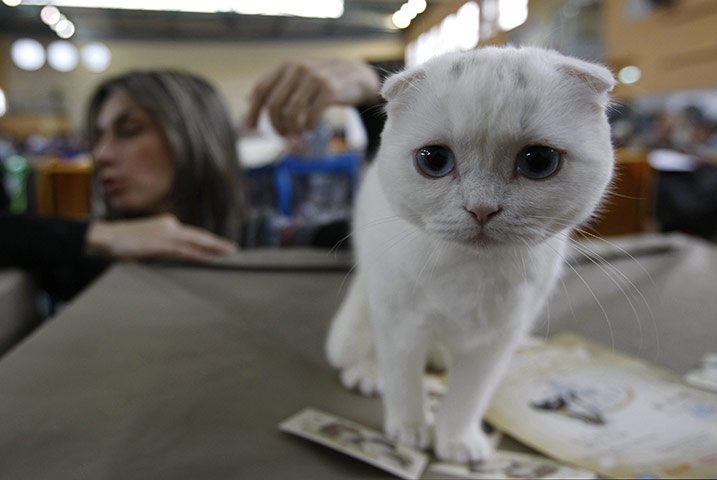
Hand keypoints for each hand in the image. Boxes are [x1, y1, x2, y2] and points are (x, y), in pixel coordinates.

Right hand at [85, 213, 236, 261]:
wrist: (104, 237)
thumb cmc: (125, 242)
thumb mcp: (150, 243)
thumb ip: (166, 247)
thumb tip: (181, 256)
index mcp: (168, 225)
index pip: (194, 233)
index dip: (210, 240)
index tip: (224, 246)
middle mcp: (169, 226)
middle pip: (199, 235)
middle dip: (217, 243)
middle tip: (234, 249)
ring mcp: (164, 234)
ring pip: (194, 240)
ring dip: (212, 246)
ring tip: (227, 252)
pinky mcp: (157, 244)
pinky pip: (180, 249)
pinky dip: (194, 253)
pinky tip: (205, 257)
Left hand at [245, 59, 380, 135]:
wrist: (356, 76)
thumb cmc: (322, 81)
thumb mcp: (298, 77)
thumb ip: (276, 86)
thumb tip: (248, 99)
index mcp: (287, 66)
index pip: (261, 89)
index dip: (253, 111)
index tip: (249, 128)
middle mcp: (298, 69)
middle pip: (274, 105)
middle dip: (275, 126)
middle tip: (282, 136)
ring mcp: (314, 79)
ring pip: (290, 114)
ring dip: (291, 130)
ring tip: (296, 135)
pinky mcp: (329, 91)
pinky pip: (310, 118)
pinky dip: (307, 128)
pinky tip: (310, 128)